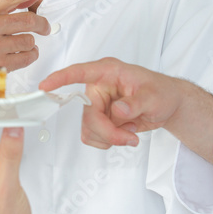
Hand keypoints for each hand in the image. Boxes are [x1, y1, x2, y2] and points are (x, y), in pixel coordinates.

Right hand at [40, 57, 212, 156]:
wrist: (167, 105)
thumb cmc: (162, 92)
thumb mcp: (155, 96)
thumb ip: (136, 104)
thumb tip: (117, 111)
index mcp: (108, 72)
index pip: (80, 72)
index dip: (61, 78)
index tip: (45, 85)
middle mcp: (98, 87)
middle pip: (88, 115)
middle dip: (108, 132)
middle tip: (130, 137)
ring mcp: (97, 104)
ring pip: (88, 128)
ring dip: (109, 138)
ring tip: (130, 133)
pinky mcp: (98, 119)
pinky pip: (91, 136)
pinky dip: (107, 141)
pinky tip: (124, 134)